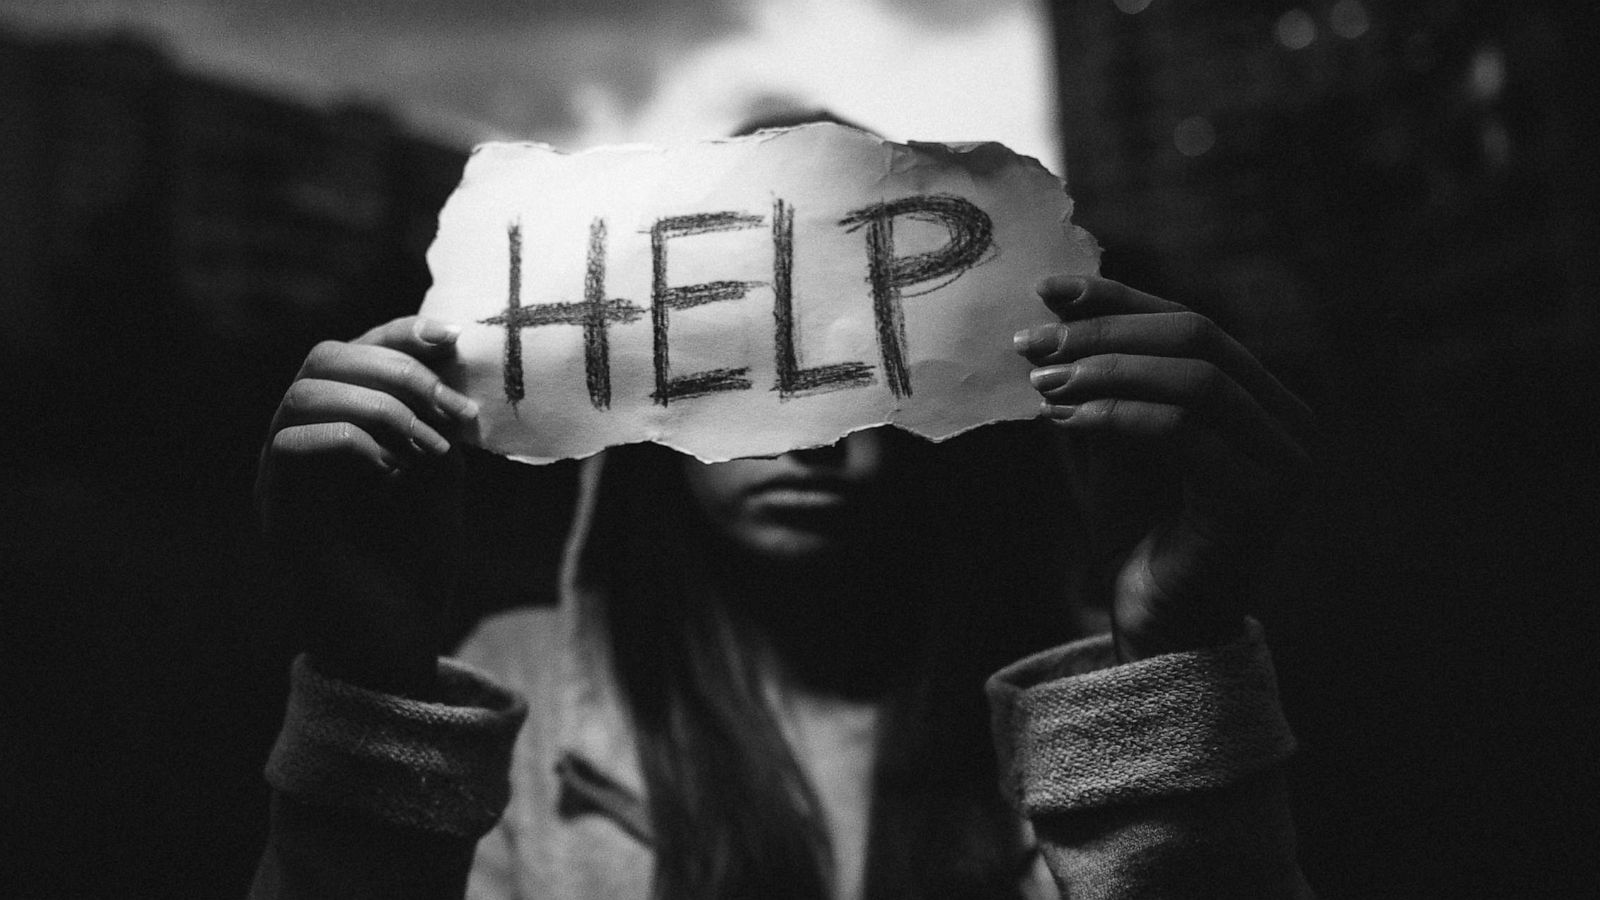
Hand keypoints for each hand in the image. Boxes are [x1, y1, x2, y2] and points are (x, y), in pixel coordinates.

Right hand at [256, 316, 479, 694]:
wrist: (400, 638)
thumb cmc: (419, 557)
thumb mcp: (443, 472)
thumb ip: (435, 416)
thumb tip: (443, 355)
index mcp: (338, 424)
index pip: (354, 349)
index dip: (397, 332)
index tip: (450, 338)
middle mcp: (300, 440)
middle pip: (323, 357)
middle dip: (395, 370)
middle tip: (449, 412)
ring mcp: (281, 475)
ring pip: (304, 393)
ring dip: (380, 409)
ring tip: (428, 451)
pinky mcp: (277, 512)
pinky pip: (293, 445)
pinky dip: (351, 444)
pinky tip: (393, 475)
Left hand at [1014, 276, 1315, 660]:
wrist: (1156, 628)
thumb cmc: (1137, 533)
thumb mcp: (1113, 438)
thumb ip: (1103, 379)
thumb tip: (1059, 306)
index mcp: (1260, 397)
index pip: (1190, 324)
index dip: (1119, 298)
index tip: (1047, 290)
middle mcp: (1286, 421)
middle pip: (1197, 338)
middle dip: (1106, 332)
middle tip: (1032, 343)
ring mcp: (1283, 460)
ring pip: (1194, 378)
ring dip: (1106, 371)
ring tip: (1042, 383)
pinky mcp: (1260, 498)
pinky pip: (1183, 432)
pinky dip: (1116, 415)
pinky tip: (1063, 418)